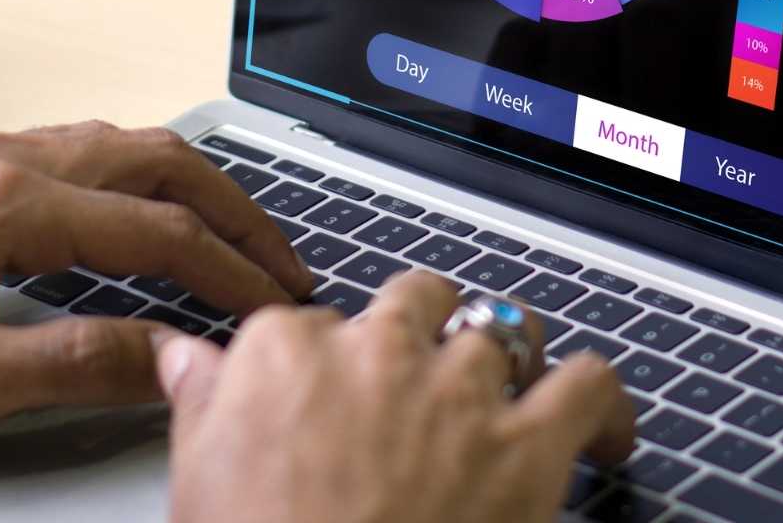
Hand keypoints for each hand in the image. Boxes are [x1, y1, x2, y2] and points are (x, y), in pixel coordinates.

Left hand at [0, 121, 313, 443]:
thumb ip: (76, 361)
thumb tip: (172, 357)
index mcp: (10, 202)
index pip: (159, 231)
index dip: (231, 275)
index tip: (278, 313)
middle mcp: (0, 158)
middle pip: (152, 158)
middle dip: (230, 207)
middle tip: (280, 262)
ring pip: (111, 147)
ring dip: (180, 187)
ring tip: (227, 238)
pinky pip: (69, 156)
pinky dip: (128, 184)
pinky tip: (133, 224)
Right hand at [155, 272, 634, 522]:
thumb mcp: (198, 480)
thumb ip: (203, 402)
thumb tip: (183, 359)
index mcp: (285, 352)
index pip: (315, 321)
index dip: (334, 360)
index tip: (338, 392)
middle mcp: (376, 352)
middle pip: (415, 301)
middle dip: (424, 332)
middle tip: (422, 381)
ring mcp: (457, 391)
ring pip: (501, 329)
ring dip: (505, 358)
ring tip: (507, 395)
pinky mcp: (527, 443)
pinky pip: (586, 385)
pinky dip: (599, 399)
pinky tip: (597, 424)